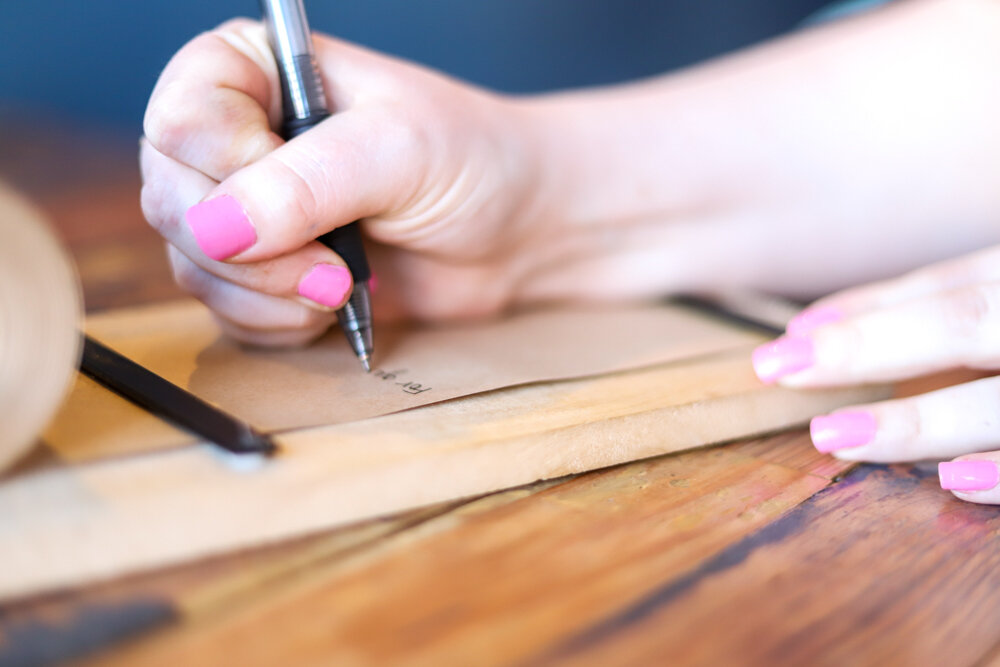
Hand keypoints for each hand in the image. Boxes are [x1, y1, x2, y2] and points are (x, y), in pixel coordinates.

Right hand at [141, 19, 545, 344]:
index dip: (230, 171)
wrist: (521, 231)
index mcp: (257, 75)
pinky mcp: (269, 274)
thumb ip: (308, 184)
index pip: (182, 120)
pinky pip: (228, 313)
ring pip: (195, 265)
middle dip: (252, 252)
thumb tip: (219, 229)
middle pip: (171, 200)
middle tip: (334, 267)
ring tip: (346, 285)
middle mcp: (239, 140)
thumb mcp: (398, 152)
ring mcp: (250, 212)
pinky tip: (335, 307)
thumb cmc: (474, 163)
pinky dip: (277, 324)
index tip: (308, 198)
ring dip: (268, 294)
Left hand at [752, 245, 999, 503]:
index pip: (949, 288)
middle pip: (967, 321)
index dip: (867, 311)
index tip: (786, 340)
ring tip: (831, 435)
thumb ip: (935, 307)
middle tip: (777, 367)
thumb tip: (811, 327)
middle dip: (868, 345)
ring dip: (917, 420)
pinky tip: (952, 482)